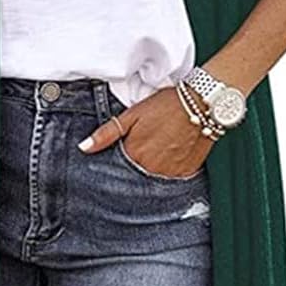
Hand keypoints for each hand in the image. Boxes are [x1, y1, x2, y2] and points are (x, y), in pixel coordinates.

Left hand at [78, 85, 213, 178]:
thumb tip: (84, 148)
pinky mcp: (186, 173)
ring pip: (152, 181)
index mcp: (134, 154)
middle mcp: (151, 168)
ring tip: (155, 155)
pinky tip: (168, 159)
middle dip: (132, 171)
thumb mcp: (132, 115)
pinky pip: (171, 181)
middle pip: (134, 178)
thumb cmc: (165, 106)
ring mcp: (170, 173)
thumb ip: (107, 133)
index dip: (116, 164)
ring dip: (149, 173)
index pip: (116, 170)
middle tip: (141, 153)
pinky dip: (167, 173)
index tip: (118, 158)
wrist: (202, 104)